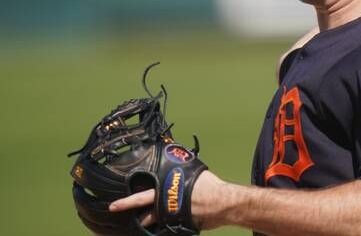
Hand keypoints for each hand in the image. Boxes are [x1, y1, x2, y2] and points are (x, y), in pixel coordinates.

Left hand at [109, 170, 226, 229]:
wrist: (223, 202)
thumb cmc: (210, 185)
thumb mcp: (194, 172)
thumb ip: (181, 170)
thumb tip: (177, 158)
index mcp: (167, 192)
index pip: (142, 197)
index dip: (127, 202)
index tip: (113, 205)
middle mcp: (167, 206)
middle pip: (145, 214)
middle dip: (130, 211)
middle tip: (115, 211)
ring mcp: (173, 218)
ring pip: (156, 222)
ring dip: (149, 221)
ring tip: (141, 221)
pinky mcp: (182, 226)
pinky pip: (171, 226)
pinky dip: (167, 225)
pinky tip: (165, 224)